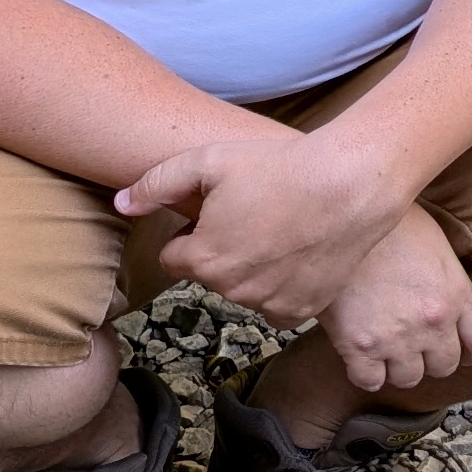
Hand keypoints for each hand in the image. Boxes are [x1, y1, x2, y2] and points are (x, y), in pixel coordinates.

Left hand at [116, 127, 408, 324]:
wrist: (350, 185)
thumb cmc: (278, 167)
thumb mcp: (208, 161)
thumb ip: (156, 184)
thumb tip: (121, 203)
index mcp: (203, 259)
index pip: (175, 257)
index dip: (193, 231)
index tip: (219, 211)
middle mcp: (233, 291)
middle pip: (211, 274)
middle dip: (222, 250)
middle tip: (254, 214)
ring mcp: (269, 304)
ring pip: (245, 290)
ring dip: (253, 269)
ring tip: (281, 228)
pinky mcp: (302, 311)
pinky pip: (278, 303)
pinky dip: (284, 284)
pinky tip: (300, 250)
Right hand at [321, 206, 471, 399]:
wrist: (339, 217)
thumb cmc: (387, 221)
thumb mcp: (434, 239)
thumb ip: (447, 275)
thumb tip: (448, 290)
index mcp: (455, 293)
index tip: (467, 353)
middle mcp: (432, 322)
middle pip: (445, 366)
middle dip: (432, 358)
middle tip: (417, 345)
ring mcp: (396, 338)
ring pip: (409, 378)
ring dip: (399, 367)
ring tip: (387, 348)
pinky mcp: (358, 347)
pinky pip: (369, 381)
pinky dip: (365, 372)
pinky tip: (360, 355)